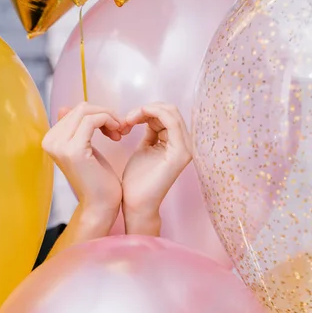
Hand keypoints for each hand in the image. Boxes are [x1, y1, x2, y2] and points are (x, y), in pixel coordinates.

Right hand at [42, 102, 123, 227]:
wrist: (100, 206)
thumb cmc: (97, 180)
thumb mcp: (85, 149)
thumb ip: (75, 129)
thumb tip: (64, 108)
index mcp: (50, 140)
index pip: (75, 111)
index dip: (98, 115)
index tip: (112, 130)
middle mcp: (50, 140)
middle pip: (81, 108)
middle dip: (105, 114)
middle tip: (119, 130)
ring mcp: (60, 145)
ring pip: (87, 111)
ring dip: (109, 117)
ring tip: (119, 133)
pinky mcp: (74, 149)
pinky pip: (93, 120)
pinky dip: (109, 121)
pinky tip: (118, 136)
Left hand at [122, 103, 191, 234]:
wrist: (136, 203)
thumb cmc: (136, 180)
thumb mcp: (144, 149)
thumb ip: (150, 132)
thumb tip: (147, 114)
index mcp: (177, 143)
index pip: (166, 114)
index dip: (145, 110)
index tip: (125, 120)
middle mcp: (185, 144)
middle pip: (170, 109)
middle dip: (145, 109)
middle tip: (125, 120)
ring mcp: (185, 148)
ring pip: (170, 111)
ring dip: (145, 111)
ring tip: (127, 122)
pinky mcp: (181, 152)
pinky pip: (170, 121)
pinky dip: (150, 113)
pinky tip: (133, 120)